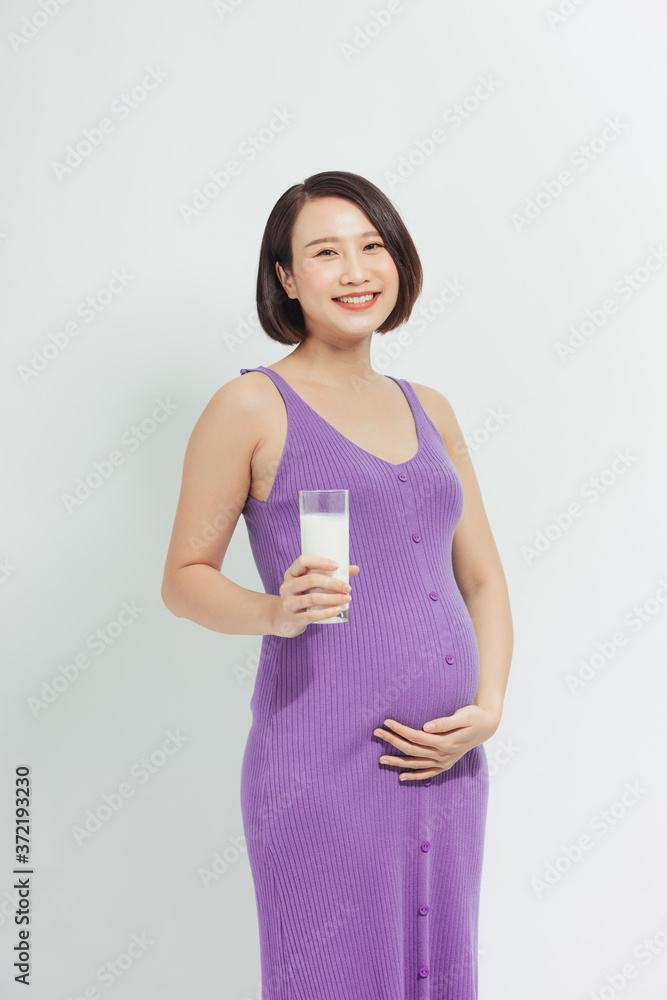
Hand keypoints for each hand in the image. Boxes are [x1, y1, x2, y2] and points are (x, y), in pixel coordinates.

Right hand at [270, 555, 359, 637]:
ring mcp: (288, 603)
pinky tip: (338, 610)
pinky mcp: (293, 619)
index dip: (320, 561)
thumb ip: (331, 576)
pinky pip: (311, 615)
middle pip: (311, 580)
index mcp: (291, 574)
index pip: (303, 561)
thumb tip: (355, 568)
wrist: (282, 619)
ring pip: (313, 598)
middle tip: (347, 588)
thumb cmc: (301, 597)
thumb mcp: (309, 584)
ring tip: (347, 599)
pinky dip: (327, 612)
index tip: (337, 566)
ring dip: (333, 598)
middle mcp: (287, 587)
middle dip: (333, 583)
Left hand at [373, 705, 500, 779]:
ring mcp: (444, 762)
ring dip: (398, 762)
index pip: (416, 736)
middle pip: (412, 750)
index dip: (400, 729)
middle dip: (393, 741)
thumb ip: (445, 722)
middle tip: (376, 733)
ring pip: (416, 764)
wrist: (487, 726)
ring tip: (380, 759)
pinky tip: (401, 777)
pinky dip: (414, 776)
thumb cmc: (474, 716)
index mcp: (446, 742)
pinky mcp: (445, 765)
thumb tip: (427, 727)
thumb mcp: (463, 715)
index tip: (386, 722)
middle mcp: (443, 755)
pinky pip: (427, 774)